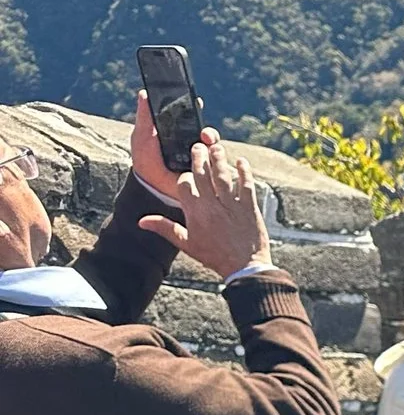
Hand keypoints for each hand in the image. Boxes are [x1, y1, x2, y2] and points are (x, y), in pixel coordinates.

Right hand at [130, 99, 271, 280]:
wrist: (245, 269)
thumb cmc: (214, 256)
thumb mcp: (186, 243)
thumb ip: (164, 228)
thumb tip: (141, 222)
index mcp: (195, 213)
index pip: (184, 184)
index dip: (184, 176)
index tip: (186, 171)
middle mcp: (212, 206)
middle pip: (203, 174)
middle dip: (199, 157)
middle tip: (198, 145)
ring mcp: (232, 206)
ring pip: (223, 176)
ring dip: (219, 159)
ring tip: (216, 146)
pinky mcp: (250, 208)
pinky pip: (246, 185)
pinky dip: (244, 172)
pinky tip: (241, 161)